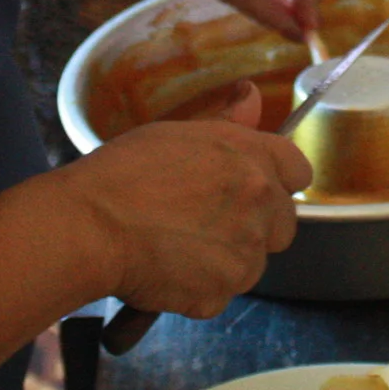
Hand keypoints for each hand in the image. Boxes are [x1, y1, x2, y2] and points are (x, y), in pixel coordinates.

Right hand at [56, 112, 311, 317]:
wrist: (90, 225)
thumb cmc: (123, 173)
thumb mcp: (177, 134)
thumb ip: (227, 121)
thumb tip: (253, 95)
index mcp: (252, 157)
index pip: (298, 170)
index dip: (277, 181)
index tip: (255, 188)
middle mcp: (259, 203)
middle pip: (283, 223)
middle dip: (255, 226)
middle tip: (206, 221)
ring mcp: (243, 253)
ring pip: (251, 262)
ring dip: (224, 259)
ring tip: (175, 244)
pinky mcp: (220, 294)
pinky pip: (219, 294)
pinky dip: (197, 289)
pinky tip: (164, 269)